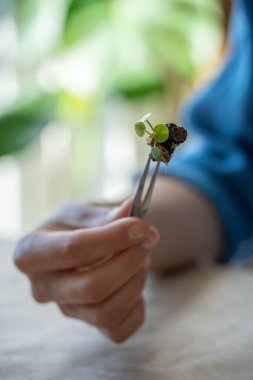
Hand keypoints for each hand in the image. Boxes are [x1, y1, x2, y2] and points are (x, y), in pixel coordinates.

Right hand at [14, 200, 159, 342]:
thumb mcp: (82, 212)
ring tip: (143, 255)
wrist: (77, 247)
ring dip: (136, 280)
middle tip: (148, 238)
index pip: (73, 250)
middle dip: (129, 261)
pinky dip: (137, 304)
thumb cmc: (75, 226)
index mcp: (30, 253)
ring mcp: (66, 310)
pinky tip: (135, 279)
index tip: (141, 226)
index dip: (112, 238)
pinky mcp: (89, 326)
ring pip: (106, 312)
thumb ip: (104, 214)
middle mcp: (43, 288)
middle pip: (91, 287)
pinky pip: (119, 329)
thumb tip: (130, 210)